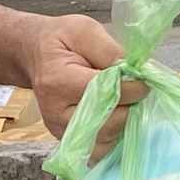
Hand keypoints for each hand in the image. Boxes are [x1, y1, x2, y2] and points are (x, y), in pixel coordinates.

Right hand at [27, 14, 144, 141]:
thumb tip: (134, 72)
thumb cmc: (60, 40)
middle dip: (129, 107)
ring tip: (124, 101)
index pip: (104, 94)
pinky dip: (114, 136)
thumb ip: (109, 49)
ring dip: (124, 122)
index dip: (132, 88)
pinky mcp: (67, 140)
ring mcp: (60, 130)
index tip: (143, 80)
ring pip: (106, 140)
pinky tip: (115, 115)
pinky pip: (99, 149)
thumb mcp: (84, 29)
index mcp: (58, 81)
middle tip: (135, 91)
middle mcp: (55, 112)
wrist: (36, 55)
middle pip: (107, 122)